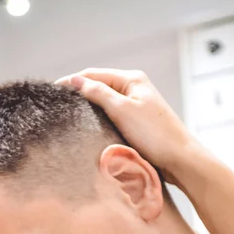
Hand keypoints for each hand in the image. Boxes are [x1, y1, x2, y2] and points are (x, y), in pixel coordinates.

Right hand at [56, 68, 200, 185]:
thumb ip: (98, 93)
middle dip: (79, 93)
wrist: (180, 159)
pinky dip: (100, 119)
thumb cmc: (155, 134)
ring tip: (70, 116)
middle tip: (58, 106)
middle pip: (99, 86)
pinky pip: (113, 116)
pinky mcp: (138, 123)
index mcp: (132, 79)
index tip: (52, 92)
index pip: (93, 74)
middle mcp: (134, 89)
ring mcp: (137, 106)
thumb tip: (76, 81)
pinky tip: (90, 128)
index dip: (72, 81)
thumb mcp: (122, 110)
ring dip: (89, 107)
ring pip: (105, 102)